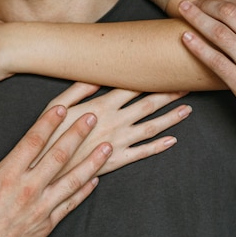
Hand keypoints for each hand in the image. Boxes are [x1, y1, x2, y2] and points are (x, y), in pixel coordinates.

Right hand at [0, 105, 111, 236]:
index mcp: (6, 174)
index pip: (33, 141)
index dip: (49, 122)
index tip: (62, 108)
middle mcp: (27, 189)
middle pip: (58, 155)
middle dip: (77, 134)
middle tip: (93, 117)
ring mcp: (40, 208)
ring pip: (72, 180)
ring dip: (92, 162)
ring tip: (107, 146)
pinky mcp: (47, 225)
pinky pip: (71, 204)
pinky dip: (85, 191)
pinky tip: (96, 179)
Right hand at [33, 83, 188, 173]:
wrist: (48, 167)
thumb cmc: (49, 134)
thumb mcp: (57, 106)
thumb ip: (77, 89)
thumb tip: (97, 77)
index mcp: (101, 106)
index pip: (132, 87)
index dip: (150, 77)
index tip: (166, 68)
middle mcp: (116, 121)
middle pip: (147, 104)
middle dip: (168, 94)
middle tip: (187, 84)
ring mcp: (120, 141)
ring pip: (151, 127)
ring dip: (170, 118)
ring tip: (187, 109)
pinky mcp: (118, 160)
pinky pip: (144, 152)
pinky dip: (159, 146)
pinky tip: (172, 140)